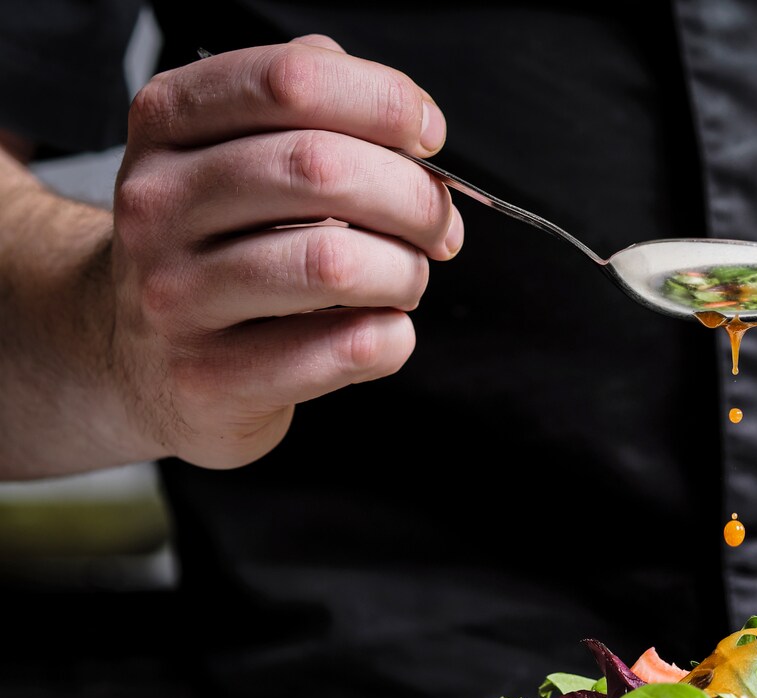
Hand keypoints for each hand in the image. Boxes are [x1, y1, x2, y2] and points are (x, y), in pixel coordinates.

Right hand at [107, 35, 462, 467]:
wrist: (138, 358)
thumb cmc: (214, 247)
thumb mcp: (231, 151)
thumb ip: (309, 108)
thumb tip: (406, 115)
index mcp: (168, 123)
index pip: (291, 81)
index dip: (386, 103)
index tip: (428, 136)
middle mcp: (158, 203)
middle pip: (322, 169)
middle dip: (415, 198)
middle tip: (438, 226)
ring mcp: (177, 295)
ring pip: (337, 263)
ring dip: (406, 272)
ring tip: (404, 279)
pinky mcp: (212, 377)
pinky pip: (348, 348)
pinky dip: (393, 336)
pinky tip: (379, 328)